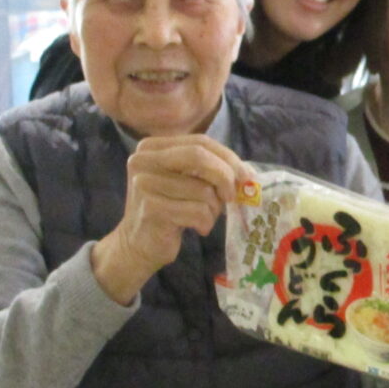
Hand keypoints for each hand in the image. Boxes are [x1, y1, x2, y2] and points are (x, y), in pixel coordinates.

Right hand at [91, 134, 248, 303]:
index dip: (228, 157)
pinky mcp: (150, 208)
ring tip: (204, 217)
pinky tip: (197, 228)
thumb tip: (249, 173)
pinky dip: (205, 222)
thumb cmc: (171, 210)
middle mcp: (143, 160)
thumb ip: (211, 169)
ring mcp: (143, 184)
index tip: (246, 176)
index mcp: (152, 147)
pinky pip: (197, 211)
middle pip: (199, 157)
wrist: (138, 245)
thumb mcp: (188, 182)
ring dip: (214, 209)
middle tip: (232, 197)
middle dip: (225, 177)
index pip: (200, 142)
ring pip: (202, 190)